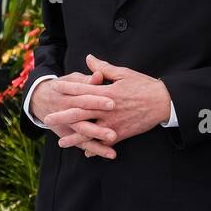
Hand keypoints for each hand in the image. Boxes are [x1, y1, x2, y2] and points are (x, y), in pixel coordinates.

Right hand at [32, 70, 116, 158]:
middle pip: (82, 119)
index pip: (83, 97)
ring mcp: (67, 124)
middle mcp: (65, 110)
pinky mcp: (69, 135)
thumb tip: (99, 76)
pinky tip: (110, 154)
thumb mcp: (73, 80)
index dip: (96, 100)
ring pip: (82, 133)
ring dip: (97, 140)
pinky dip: (96, 149)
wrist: (40, 99)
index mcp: (67, 93)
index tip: (113, 103)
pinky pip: (83, 144)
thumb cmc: (65, 86)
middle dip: (97, 127)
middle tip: (113, 133)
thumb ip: (87, 80)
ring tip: (113, 147)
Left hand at [43, 54, 171, 159]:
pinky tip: (85, 152)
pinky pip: (105, 142)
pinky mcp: (121, 133)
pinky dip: (95, 147)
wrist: (163, 102)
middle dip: (62, 116)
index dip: (66, 88)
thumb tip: (89, 58)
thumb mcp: (123, 73)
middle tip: (47, 119)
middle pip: (79, 112)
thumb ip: (104, 68)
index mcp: (106, 91)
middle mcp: (106, 108)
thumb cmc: (144, 86)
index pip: (81, 89)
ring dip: (74, 137)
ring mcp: (113, 122)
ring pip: (89, 131)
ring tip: (60, 142)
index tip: (53, 88)